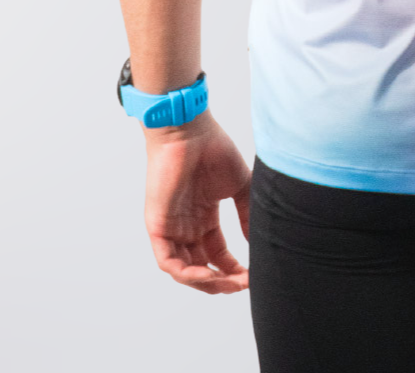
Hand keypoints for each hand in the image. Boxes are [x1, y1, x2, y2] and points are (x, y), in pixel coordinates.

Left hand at [143, 110, 251, 293]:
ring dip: (207, 282)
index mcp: (203, 217)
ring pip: (184, 270)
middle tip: (243, 284)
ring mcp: (171, 227)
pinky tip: (208, 275)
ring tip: (229, 283)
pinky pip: (168, 261)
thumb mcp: (239, 185)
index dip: (233, 269)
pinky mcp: (158, 226)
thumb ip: (247, 213)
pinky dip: (187, 274)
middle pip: (202, 267)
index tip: (252, 275)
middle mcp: (186, 226)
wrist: (189, 130)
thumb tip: (256, 240)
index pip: (217, 254)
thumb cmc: (212, 149)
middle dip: (222, 281)